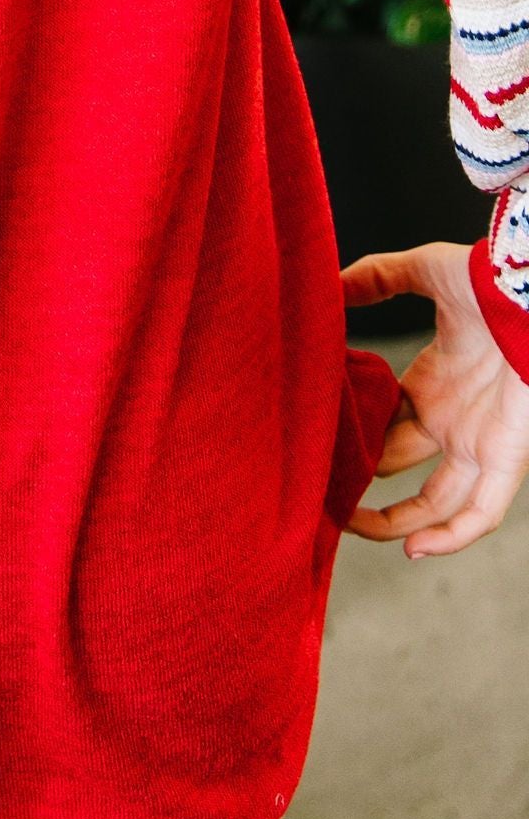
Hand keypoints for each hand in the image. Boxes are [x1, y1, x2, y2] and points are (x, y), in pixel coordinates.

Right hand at [343, 240, 528, 556]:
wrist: (528, 295)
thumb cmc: (487, 280)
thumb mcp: (423, 269)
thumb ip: (375, 276)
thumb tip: (331, 287)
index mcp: (428, 384)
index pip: (381, 426)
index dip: (350, 441)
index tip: (312, 449)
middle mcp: (448, 422)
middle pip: (397, 469)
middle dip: (358, 481)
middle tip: (318, 491)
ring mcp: (476, 444)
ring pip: (435, 504)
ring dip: (396, 523)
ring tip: (351, 527)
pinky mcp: (505, 460)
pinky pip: (480, 514)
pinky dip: (451, 537)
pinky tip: (414, 549)